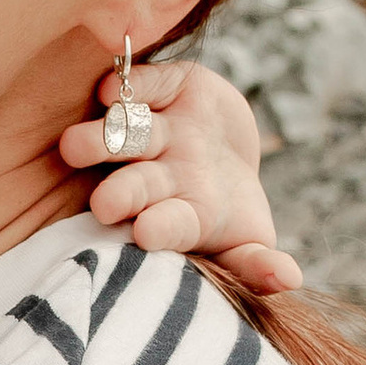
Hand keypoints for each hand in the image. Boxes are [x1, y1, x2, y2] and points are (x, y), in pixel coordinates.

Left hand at [60, 58, 300, 296]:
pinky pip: (146, 84)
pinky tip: (108, 91)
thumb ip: (259, 262)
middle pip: (136, 184)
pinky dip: (130, 85)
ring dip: (102, 140)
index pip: (167, 225)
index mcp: (180, 217)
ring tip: (74, 146)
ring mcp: (160, 132)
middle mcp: (160, 176)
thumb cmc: (232, 211)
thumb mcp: (250, 239)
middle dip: (122, 192)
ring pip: (128, 136)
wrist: (227, 151)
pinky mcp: (169, 87)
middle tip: (105, 202)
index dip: (160, 227)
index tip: (147, 233)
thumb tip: (291, 279)